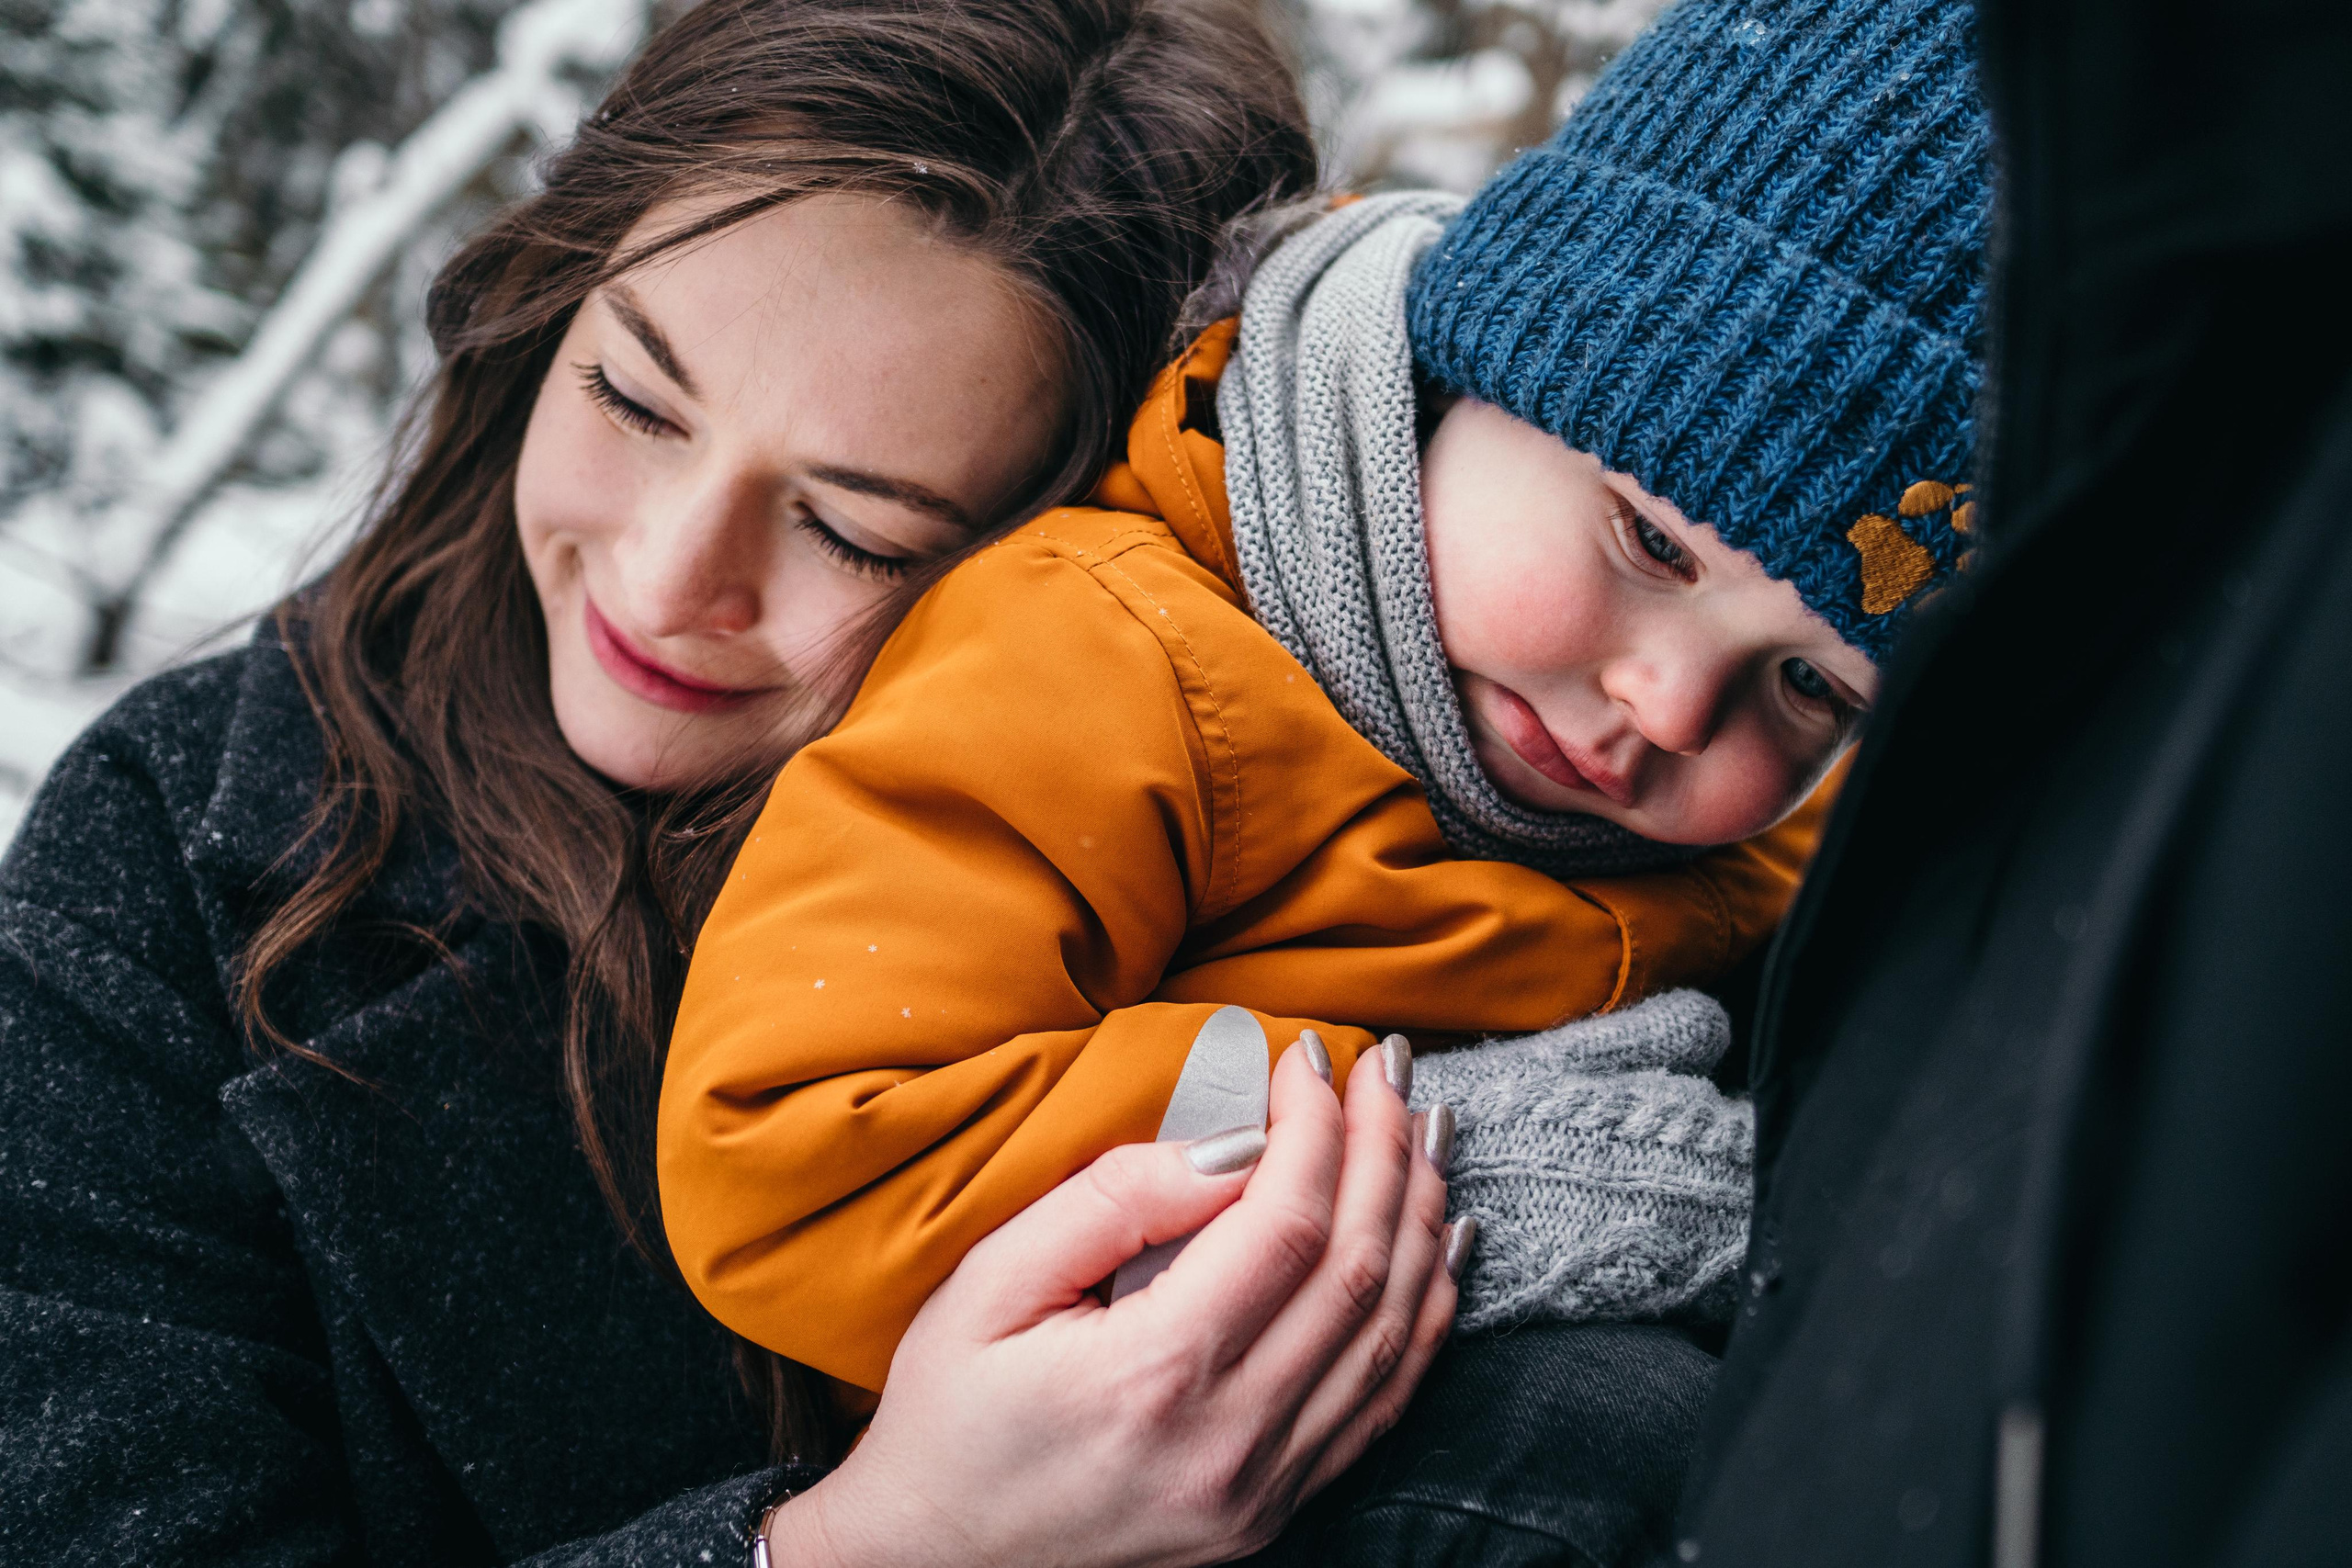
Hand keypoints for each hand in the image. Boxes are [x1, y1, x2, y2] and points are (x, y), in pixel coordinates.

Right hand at [767, 1035, 1459, 1567]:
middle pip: (1357, 1271)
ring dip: (1422, 1218)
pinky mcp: (1278, 1508)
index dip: (1316, 1128)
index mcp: (1153, 1377)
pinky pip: (1386, 1400)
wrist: (932, 1558)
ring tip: (1427, 1129)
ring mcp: (1264, 1489)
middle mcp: (1229, 1442)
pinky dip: (1427, 1311)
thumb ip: (1113, 1204)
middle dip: (1385, 1151)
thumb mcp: (989, 1285)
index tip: (1309, 1056)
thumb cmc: (948, 1411)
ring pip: (1392, 1335)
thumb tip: (1234, 1143)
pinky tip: (1441, 1240)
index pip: (1286, 1225)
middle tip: (1386, 1069)